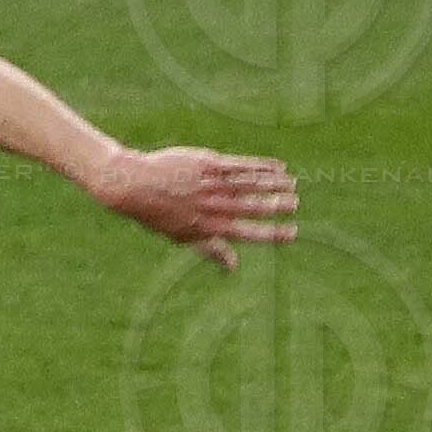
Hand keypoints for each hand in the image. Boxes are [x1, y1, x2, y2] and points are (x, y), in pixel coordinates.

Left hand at [97, 146, 298, 272]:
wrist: (136, 186)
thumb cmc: (159, 213)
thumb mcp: (183, 237)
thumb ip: (212, 249)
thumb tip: (233, 267)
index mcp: (209, 227)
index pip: (247, 232)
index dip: (272, 233)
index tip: (292, 233)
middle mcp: (212, 206)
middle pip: (252, 206)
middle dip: (277, 206)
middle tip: (295, 204)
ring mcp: (211, 184)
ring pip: (249, 184)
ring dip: (273, 183)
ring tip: (292, 183)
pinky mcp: (208, 163)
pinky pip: (240, 165)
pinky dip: (261, 166)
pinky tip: (277, 166)